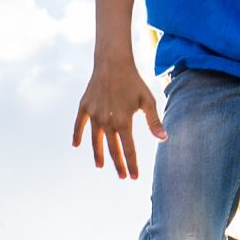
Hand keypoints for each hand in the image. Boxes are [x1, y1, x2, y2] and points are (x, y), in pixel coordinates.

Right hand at [71, 55, 166, 180]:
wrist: (112, 63)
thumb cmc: (133, 81)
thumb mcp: (147, 101)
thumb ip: (154, 122)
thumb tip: (163, 139)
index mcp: (123, 122)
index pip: (128, 150)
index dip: (132, 164)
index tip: (134, 177)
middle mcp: (107, 122)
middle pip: (112, 149)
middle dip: (118, 164)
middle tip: (122, 177)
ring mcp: (94, 115)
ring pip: (95, 141)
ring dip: (98, 154)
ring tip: (100, 166)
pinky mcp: (84, 107)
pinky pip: (79, 125)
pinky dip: (77, 135)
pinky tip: (76, 145)